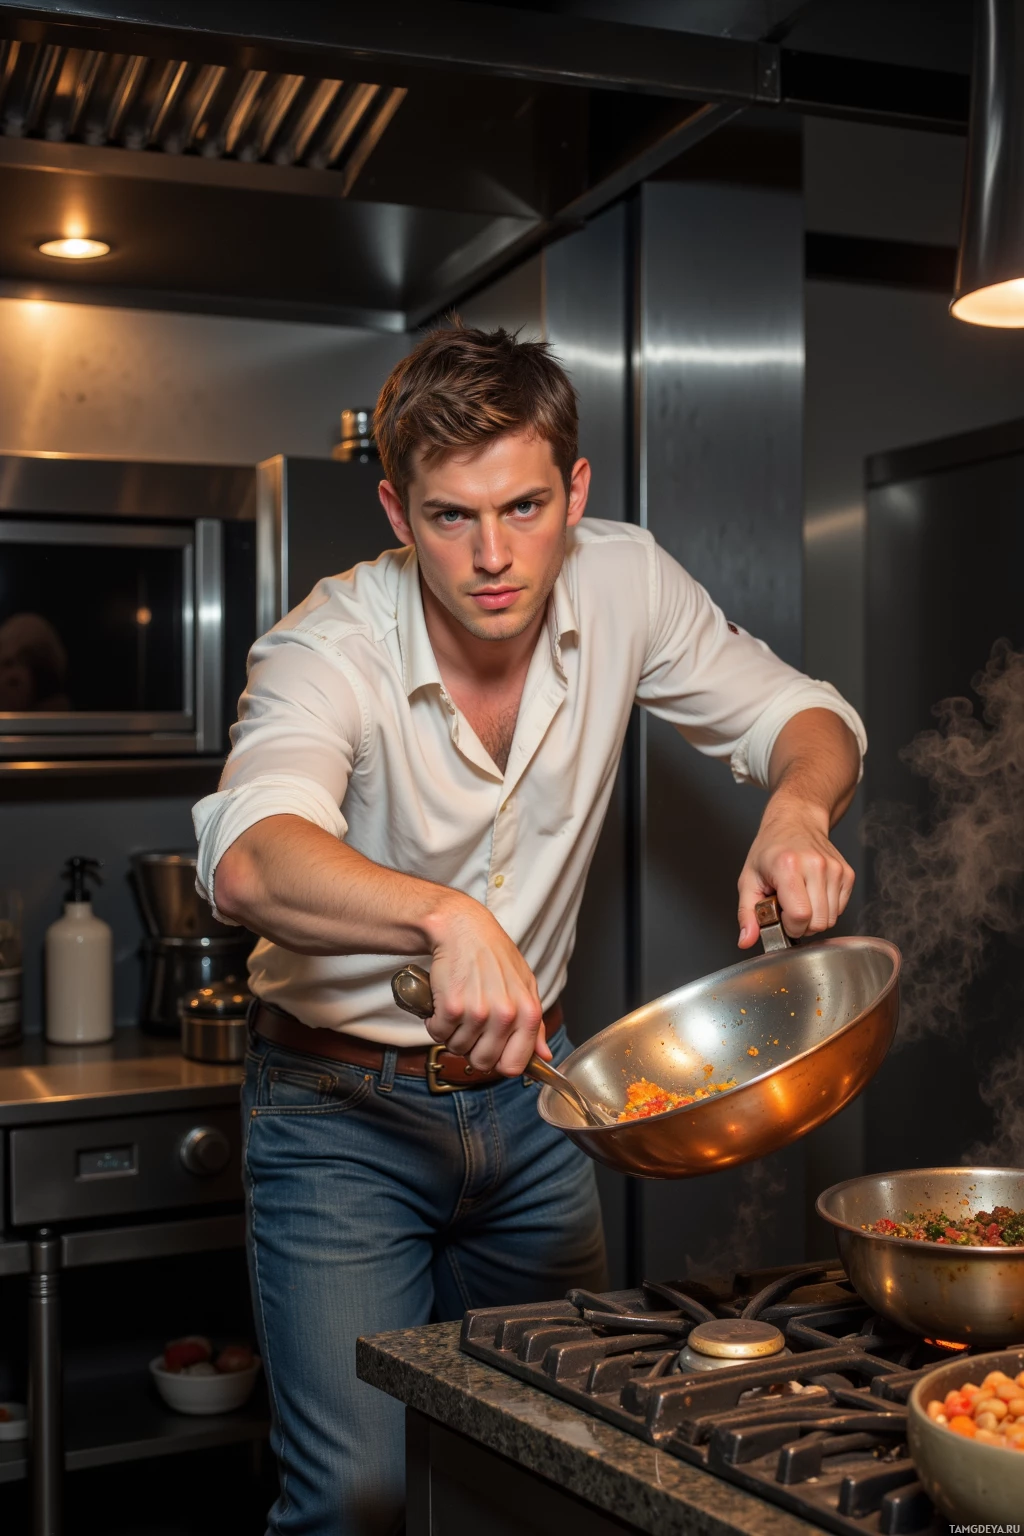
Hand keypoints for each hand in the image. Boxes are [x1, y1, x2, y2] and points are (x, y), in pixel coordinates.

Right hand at [423, 896, 548, 1074]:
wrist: (463, 929)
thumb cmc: (494, 955)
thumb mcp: (525, 985)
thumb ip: (536, 1025)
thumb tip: (544, 1056)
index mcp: (528, 1013)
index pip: (514, 1065)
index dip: (498, 1063)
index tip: (490, 1050)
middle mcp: (505, 1015)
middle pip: (482, 1062)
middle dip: (471, 1050)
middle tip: (469, 1027)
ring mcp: (478, 1012)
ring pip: (457, 1048)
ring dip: (452, 1034)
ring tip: (458, 1010)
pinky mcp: (451, 1007)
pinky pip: (438, 1034)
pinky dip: (435, 1023)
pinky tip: (443, 1004)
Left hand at [736, 797, 854, 947]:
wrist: (796, 822)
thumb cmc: (770, 851)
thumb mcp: (749, 880)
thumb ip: (746, 913)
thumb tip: (746, 940)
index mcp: (788, 866)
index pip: (800, 916)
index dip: (790, 926)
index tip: (781, 916)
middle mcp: (816, 865)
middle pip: (819, 922)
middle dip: (802, 925)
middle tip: (789, 908)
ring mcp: (835, 869)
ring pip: (832, 919)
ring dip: (815, 917)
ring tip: (800, 898)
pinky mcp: (847, 873)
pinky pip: (840, 909)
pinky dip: (826, 908)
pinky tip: (812, 893)